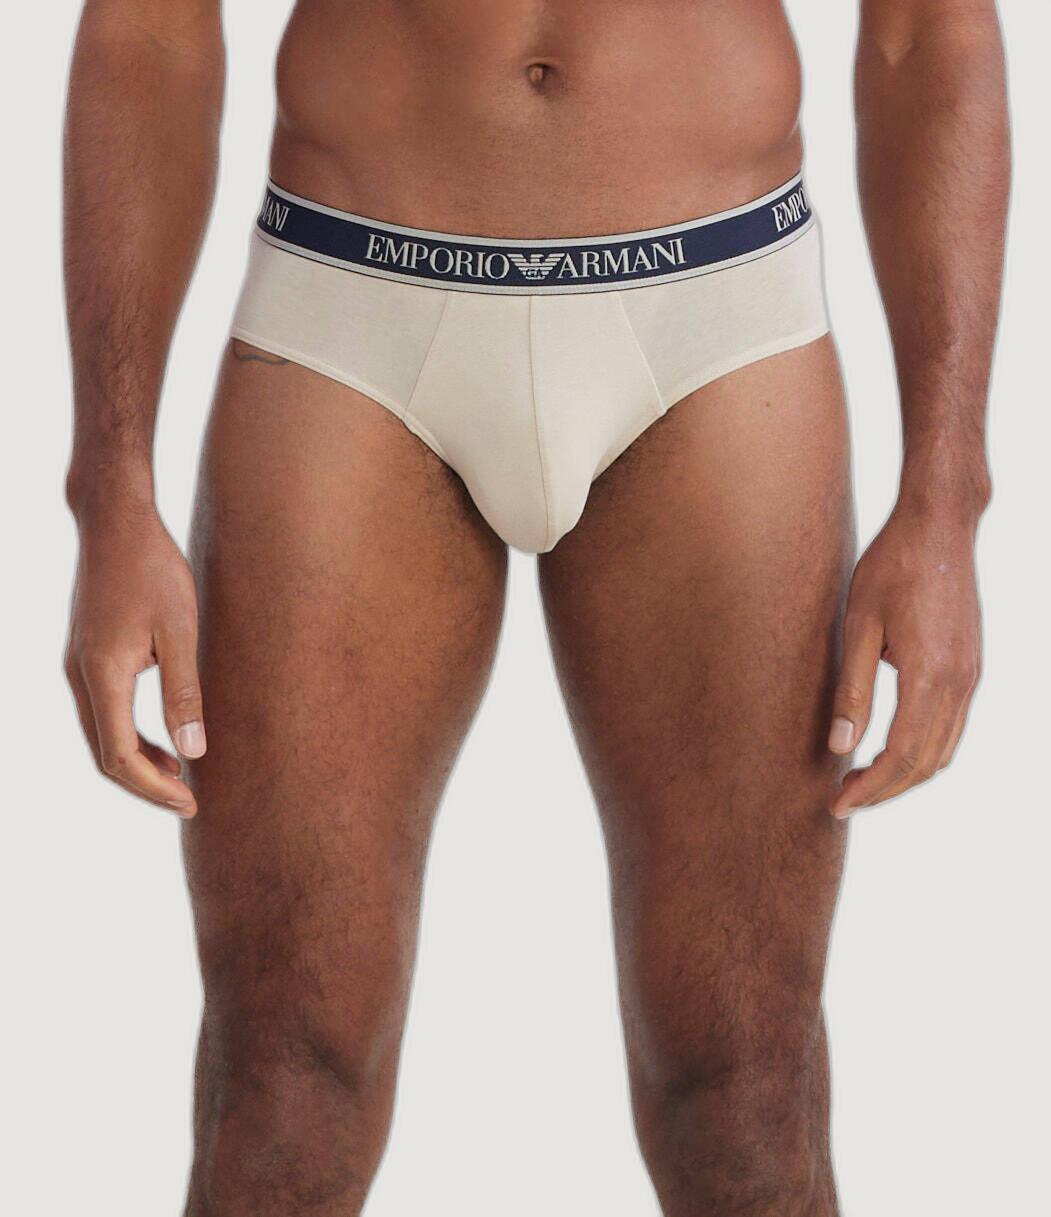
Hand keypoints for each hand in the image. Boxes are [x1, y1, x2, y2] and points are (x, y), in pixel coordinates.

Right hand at [65, 503, 204, 815]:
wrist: (114, 522)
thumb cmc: (153, 568)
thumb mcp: (180, 630)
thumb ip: (184, 692)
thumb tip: (193, 751)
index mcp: (103, 675)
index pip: (120, 756)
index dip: (155, 787)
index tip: (191, 802)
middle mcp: (80, 676)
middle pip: (105, 754)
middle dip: (146, 784)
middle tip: (190, 800)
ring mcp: (78, 666)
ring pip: (101, 735)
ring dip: (139, 761)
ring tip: (182, 775)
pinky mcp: (86, 655)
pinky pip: (103, 712)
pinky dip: (130, 735)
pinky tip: (165, 736)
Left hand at [828, 502, 981, 817]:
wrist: (939, 527)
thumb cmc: (891, 567)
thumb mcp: (859, 625)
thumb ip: (851, 690)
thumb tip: (840, 746)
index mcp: (931, 676)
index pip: (902, 756)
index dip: (870, 788)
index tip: (838, 804)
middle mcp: (960, 683)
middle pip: (926, 763)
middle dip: (884, 790)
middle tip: (842, 799)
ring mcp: (971, 676)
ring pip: (943, 750)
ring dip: (904, 774)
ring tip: (859, 778)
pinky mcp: (971, 666)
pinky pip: (952, 726)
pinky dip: (922, 749)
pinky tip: (889, 746)